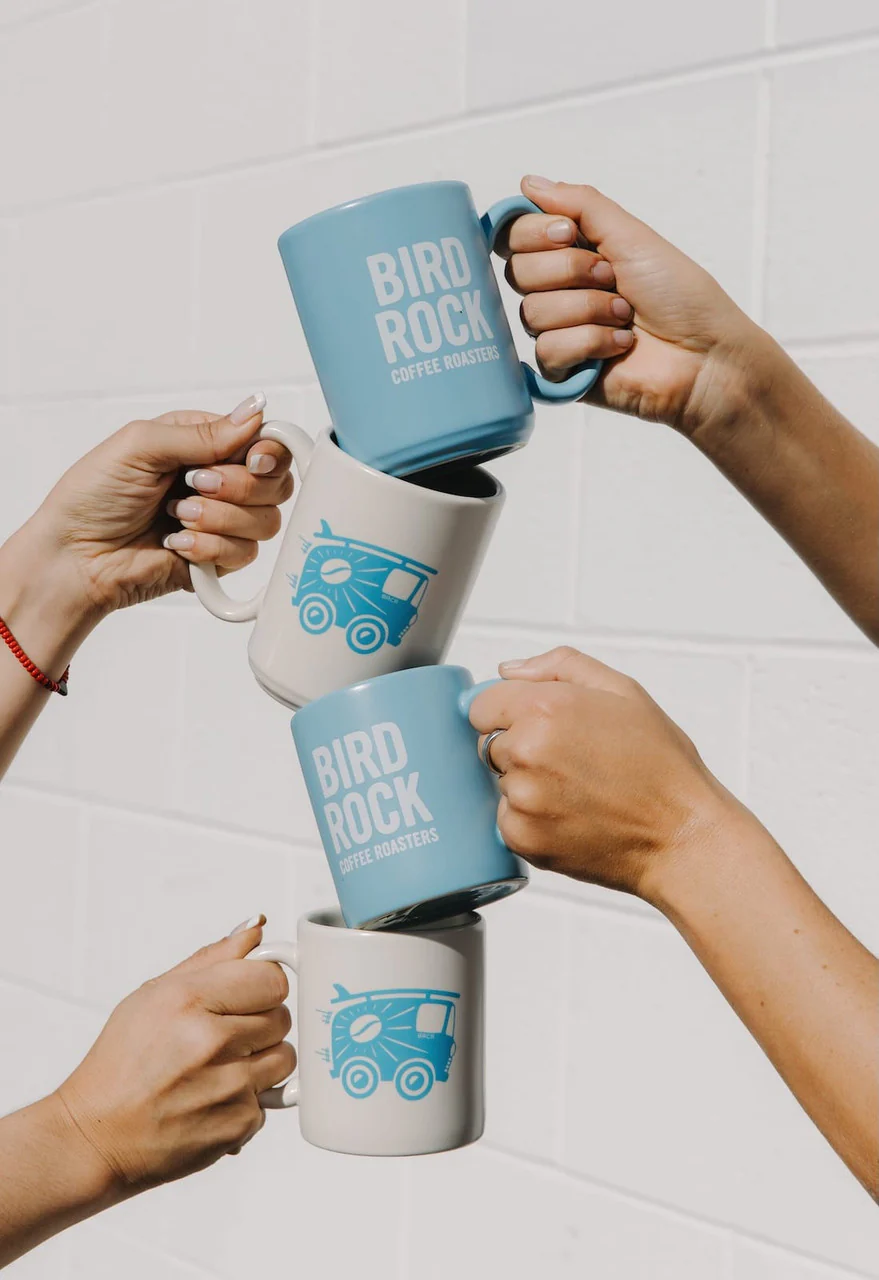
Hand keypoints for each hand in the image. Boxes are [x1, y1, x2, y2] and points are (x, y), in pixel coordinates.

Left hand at [13, 392, 292, 622]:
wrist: (74, 557)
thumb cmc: (92, 496)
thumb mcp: (141, 446)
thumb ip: (202, 433)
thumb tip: (255, 412)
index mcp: (204, 443)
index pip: (266, 442)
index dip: (270, 452)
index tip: (252, 460)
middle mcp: (219, 481)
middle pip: (275, 483)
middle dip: (237, 487)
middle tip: (193, 486)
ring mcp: (221, 522)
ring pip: (265, 522)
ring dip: (218, 520)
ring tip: (175, 518)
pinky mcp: (217, 559)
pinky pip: (244, 555)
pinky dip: (208, 549)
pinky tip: (176, 544)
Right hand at [54, 918, 294, 1190]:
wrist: (97, 1135)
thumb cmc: (120, 1064)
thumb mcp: (154, 994)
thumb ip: (212, 958)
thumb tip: (255, 928)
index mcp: (189, 1000)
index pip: (273, 978)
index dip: (263, 986)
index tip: (249, 994)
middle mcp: (211, 1042)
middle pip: (282, 1017)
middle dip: (260, 1023)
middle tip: (223, 1035)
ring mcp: (228, 1086)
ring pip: (285, 1058)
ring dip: (262, 1061)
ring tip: (221, 1066)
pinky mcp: (238, 1124)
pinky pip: (270, 1099)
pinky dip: (247, 1099)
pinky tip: (213, 1098)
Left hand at [469, 646, 736, 902]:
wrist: (682, 836)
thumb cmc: (661, 765)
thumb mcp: (623, 691)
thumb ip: (558, 667)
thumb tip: (508, 670)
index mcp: (544, 708)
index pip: (481, 704)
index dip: (509, 712)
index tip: (536, 725)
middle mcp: (525, 751)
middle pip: (490, 744)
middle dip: (520, 747)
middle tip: (572, 761)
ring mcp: (522, 798)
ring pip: (501, 782)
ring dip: (526, 784)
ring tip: (578, 791)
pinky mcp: (522, 838)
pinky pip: (508, 819)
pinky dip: (531, 819)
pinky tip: (572, 816)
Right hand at [504, 175, 768, 437]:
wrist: (705, 354)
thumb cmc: (681, 296)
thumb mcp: (631, 235)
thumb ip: (579, 204)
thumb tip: (529, 182)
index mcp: (573, 254)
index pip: (515, 235)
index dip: (535, 232)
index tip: (570, 233)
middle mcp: (561, 291)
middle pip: (518, 271)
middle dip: (570, 271)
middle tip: (611, 277)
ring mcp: (560, 332)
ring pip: (532, 312)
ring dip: (588, 309)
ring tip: (624, 316)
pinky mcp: (563, 372)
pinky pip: (546, 349)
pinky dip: (590, 342)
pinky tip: (618, 346)